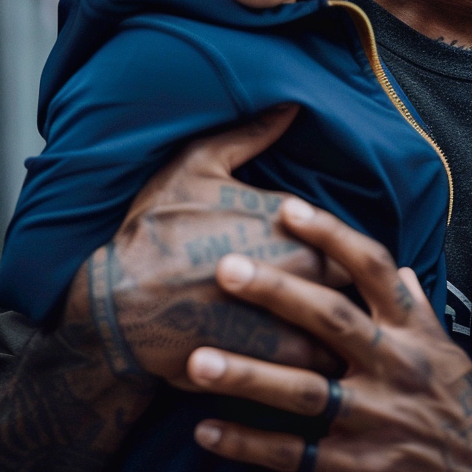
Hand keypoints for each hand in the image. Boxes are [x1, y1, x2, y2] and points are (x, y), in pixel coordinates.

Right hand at [65, 105, 344, 387]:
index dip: (347, 244)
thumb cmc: (156, 230)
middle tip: (351, 287)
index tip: (343, 249)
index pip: (347, 235)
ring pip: (345, 325)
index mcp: (287, 222)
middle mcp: (295, 269)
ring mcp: (285, 318)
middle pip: (355, 280)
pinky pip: (318, 366)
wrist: (115, 308)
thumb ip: (251, 135)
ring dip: (348, 327)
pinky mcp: (269, 363)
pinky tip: (322, 357)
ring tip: (348, 329)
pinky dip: (325, 362)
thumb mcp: (196, 166)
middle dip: (355, 283)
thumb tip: (291, 104)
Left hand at [186, 198, 471, 471]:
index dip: (331, 235)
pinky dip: (250, 444)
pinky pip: (296, 456)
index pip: (372, 266)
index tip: (287, 208)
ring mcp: (374, 418)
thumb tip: (396, 267)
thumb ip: (414, 303)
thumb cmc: (459, 397)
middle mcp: (393, 364)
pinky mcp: (358, 467)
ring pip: (305, 392)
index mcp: (411, 327)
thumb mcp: (444, 343)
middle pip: (331, 319)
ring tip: (196, 361)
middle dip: (277, 293)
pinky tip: (206, 430)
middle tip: (226, 269)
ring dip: (249, 376)